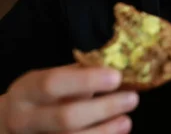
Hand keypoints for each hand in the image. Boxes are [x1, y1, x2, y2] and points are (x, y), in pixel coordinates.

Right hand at [2, 64, 137, 133]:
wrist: (13, 122)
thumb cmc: (42, 95)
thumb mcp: (52, 79)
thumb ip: (79, 74)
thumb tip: (119, 67)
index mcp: (28, 90)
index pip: (54, 84)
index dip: (87, 80)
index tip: (117, 77)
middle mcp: (27, 118)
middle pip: (66, 118)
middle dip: (103, 109)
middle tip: (132, 99)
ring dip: (104, 131)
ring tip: (126, 121)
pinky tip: (116, 133)